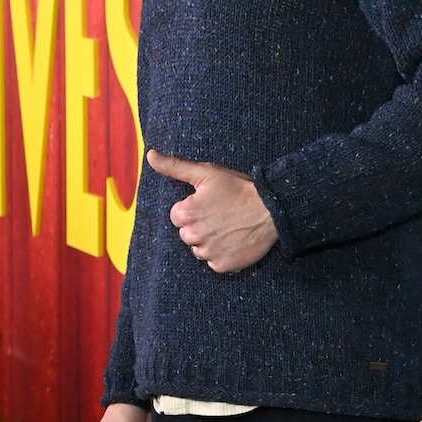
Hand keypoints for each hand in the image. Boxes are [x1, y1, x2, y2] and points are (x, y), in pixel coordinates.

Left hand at [147, 150, 278, 273]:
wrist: (271, 209)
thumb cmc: (238, 188)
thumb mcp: (205, 172)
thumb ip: (174, 167)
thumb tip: (150, 156)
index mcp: (185, 214)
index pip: (178, 216)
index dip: (194, 209)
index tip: (211, 204)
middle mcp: (193, 236)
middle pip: (187, 234)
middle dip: (200, 226)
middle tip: (221, 215)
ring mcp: (208, 253)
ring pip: (199, 249)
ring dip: (209, 242)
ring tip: (228, 228)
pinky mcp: (222, 265)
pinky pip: (214, 262)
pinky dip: (222, 255)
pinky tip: (233, 241)